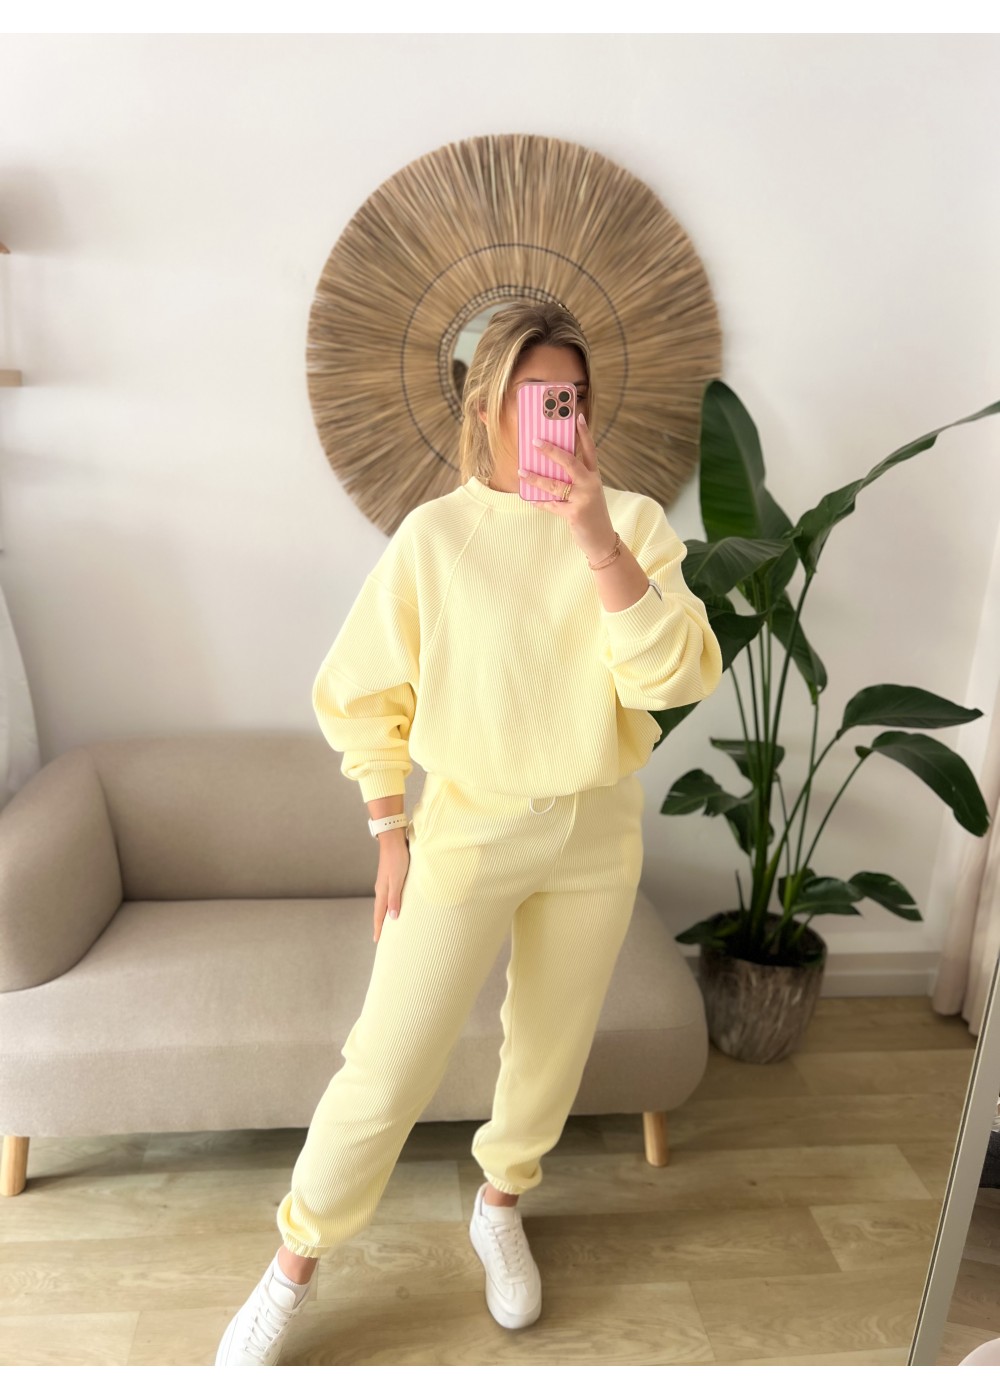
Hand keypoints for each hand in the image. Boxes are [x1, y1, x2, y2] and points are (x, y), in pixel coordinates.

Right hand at [373, 830, 409, 942]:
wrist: (393, 839)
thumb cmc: (397, 858)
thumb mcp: (398, 879)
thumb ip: (395, 898)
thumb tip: (392, 918)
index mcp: (382, 891)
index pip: (379, 914)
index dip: (378, 928)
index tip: (377, 941)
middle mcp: (382, 889)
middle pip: (379, 911)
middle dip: (380, 924)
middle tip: (381, 937)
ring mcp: (385, 882)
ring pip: (383, 903)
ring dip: (384, 914)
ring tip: (387, 924)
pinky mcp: (390, 877)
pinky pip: (388, 896)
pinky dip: (389, 904)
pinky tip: (394, 904)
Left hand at [517, 412, 617, 560]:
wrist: (601, 539)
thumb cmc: (590, 512)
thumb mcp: (587, 492)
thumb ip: (572, 479)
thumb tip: (547, 467)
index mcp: (594, 475)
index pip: (590, 449)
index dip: (584, 433)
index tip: (577, 416)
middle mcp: (590, 484)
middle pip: (570, 462)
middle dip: (551, 450)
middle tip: (535, 441)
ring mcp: (583, 499)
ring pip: (555, 484)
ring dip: (535, 478)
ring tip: (521, 471)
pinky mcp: (574, 514)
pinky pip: (551, 505)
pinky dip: (539, 502)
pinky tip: (529, 498)